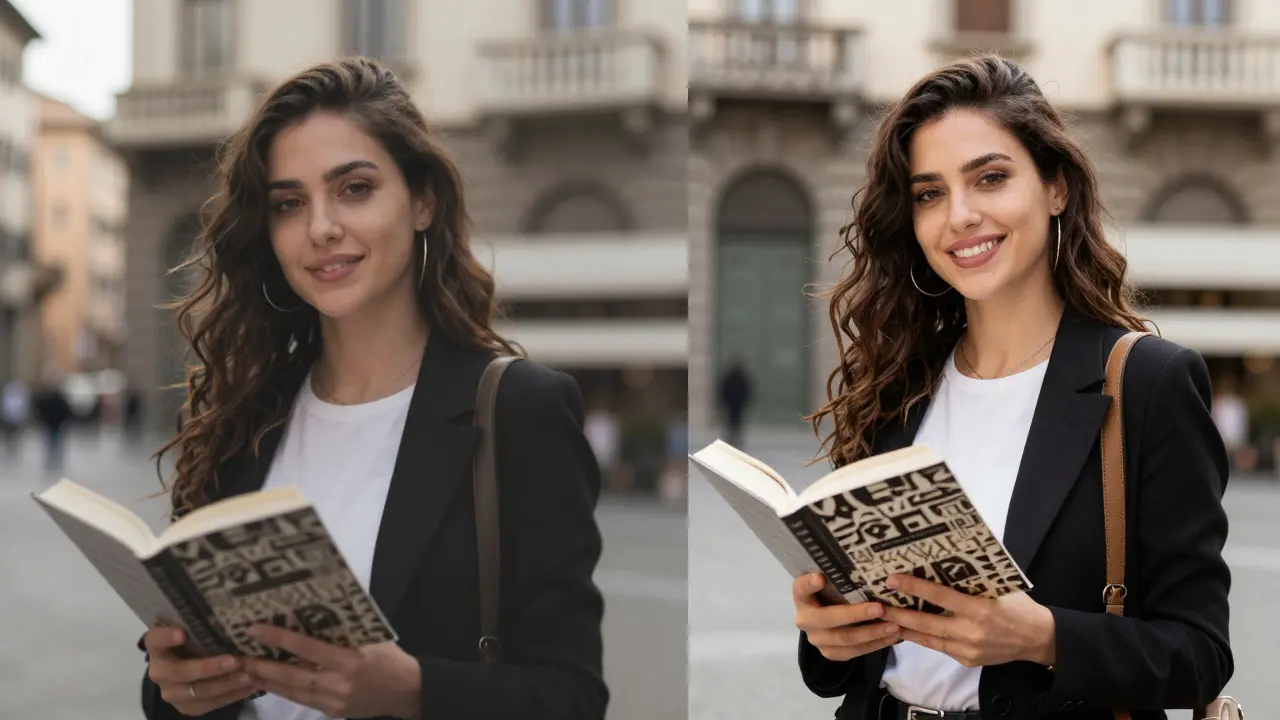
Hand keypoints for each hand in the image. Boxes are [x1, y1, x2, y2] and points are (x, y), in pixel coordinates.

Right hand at [144, 626, 255, 715]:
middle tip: (234, 661)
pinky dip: (230, 696)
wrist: (184, 669)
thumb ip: (202, 625)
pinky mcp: (185, 707)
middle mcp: (159, 671)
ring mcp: (171, 692)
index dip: (166, 637)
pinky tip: (248, 687)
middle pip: (182, 672)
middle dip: (209, 667)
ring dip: (226, 683)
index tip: (182, 634)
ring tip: (248, 675)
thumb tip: (233, 613)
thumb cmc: (193, 641)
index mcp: (157, 647)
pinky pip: (209, 704)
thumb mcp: (193, 630)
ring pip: (199, 691)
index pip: (155, 640)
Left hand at [242, 624, 421, 719]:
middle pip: (293, 675)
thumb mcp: (372, 638)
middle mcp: (339, 682)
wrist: (408, 692)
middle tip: (239, 657)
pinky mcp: (333, 711)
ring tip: (245, 671)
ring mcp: (335, 700)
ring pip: (294, 691)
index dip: (280, 639)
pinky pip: (303, 700)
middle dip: (264, 667)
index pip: (308, 648)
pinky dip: (284, 691)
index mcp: (351, 660)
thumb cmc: (391, 657)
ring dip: (268, 681)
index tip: (256, 629)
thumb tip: (312, 615)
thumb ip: (344, 632)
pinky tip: (270, 683)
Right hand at [793, 572, 902, 660]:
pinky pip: (853, 652)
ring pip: (845, 639)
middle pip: (828, 619)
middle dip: (856, 614)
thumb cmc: (833, 593)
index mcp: (802, 597)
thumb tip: (864, 566)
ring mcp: (817, 639)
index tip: (820, 578)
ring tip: (894, 626)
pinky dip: (875, 645)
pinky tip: (891, 638)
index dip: (809, 584)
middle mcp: (805, 619)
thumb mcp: (832, 582)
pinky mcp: (829, 653)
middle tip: (880, 608)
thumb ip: (838, 577)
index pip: (800, 588)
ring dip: (872, 633)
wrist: (828, 620)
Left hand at [879, 573, 1055, 668]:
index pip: (940, 596)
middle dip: (899, 613)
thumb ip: (971, 582)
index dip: (915, 587)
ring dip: (904, 628)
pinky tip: (906, 630)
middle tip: (876, 604)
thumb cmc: (1018, 606)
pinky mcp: (967, 660)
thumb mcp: (998, 588)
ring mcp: (968, 649)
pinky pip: (939, 647)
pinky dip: (922, 638)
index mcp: (979, 609)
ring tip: (883, 619)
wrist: (1038, 639)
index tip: (892, 579)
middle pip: (926, 622)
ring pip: (928, 639)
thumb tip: (941, 563)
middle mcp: (971, 631)